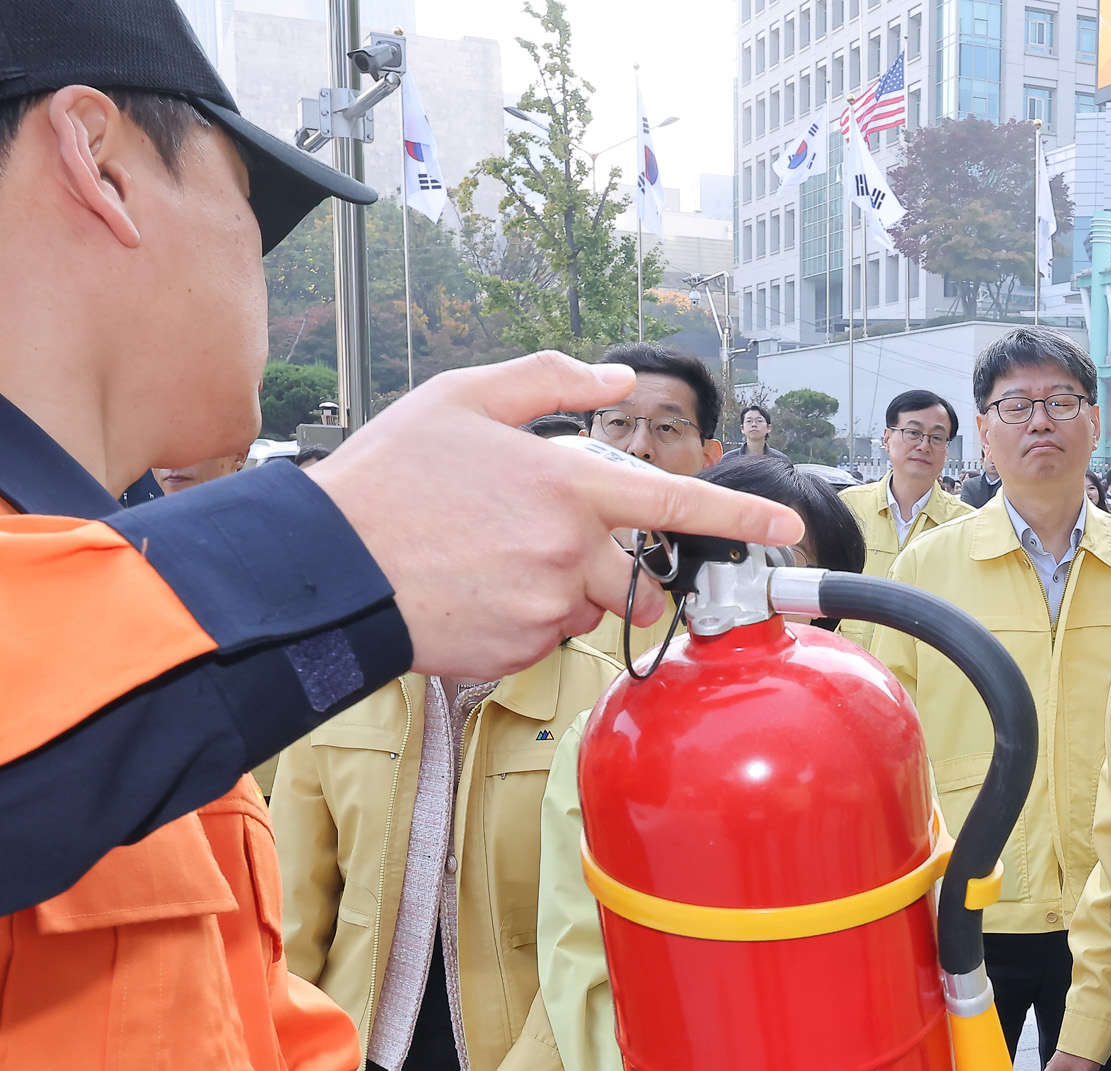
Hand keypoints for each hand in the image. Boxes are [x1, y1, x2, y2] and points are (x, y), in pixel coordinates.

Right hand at [312, 352, 804, 678]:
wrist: (325, 565)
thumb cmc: (388, 478)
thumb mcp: (462, 398)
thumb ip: (550, 381)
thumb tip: (614, 376)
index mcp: (566, 486)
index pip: (676, 501)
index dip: (738, 515)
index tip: (785, 524)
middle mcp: (567, 553)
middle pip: (634, 576)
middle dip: (611, 567)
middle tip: (542, 543)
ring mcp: (544, 610)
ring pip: (590, 610)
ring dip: (565, 592)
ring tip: (493, 564)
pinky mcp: (516, 654)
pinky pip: (546, 642)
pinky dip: (524, 621)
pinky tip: (474, 594)